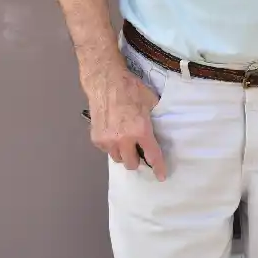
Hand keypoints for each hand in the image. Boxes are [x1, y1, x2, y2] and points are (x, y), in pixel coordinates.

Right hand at [85, 62, 167, 180]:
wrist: (106, 81)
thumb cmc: (131, 88)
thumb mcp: (150, 101)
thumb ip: (153, 118)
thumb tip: (159, 126)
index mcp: (141, 130)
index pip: (152, 155)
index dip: (158, 167)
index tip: (161, 176)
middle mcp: (124, 139)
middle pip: (131, 164)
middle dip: (136, 159)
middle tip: (138, 149)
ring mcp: (108, 140)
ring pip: (117, 158)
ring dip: (123, 153)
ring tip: (125, 139)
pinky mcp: (96, 138)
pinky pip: (106, 150)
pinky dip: (111, 145)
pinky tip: (113, 132)